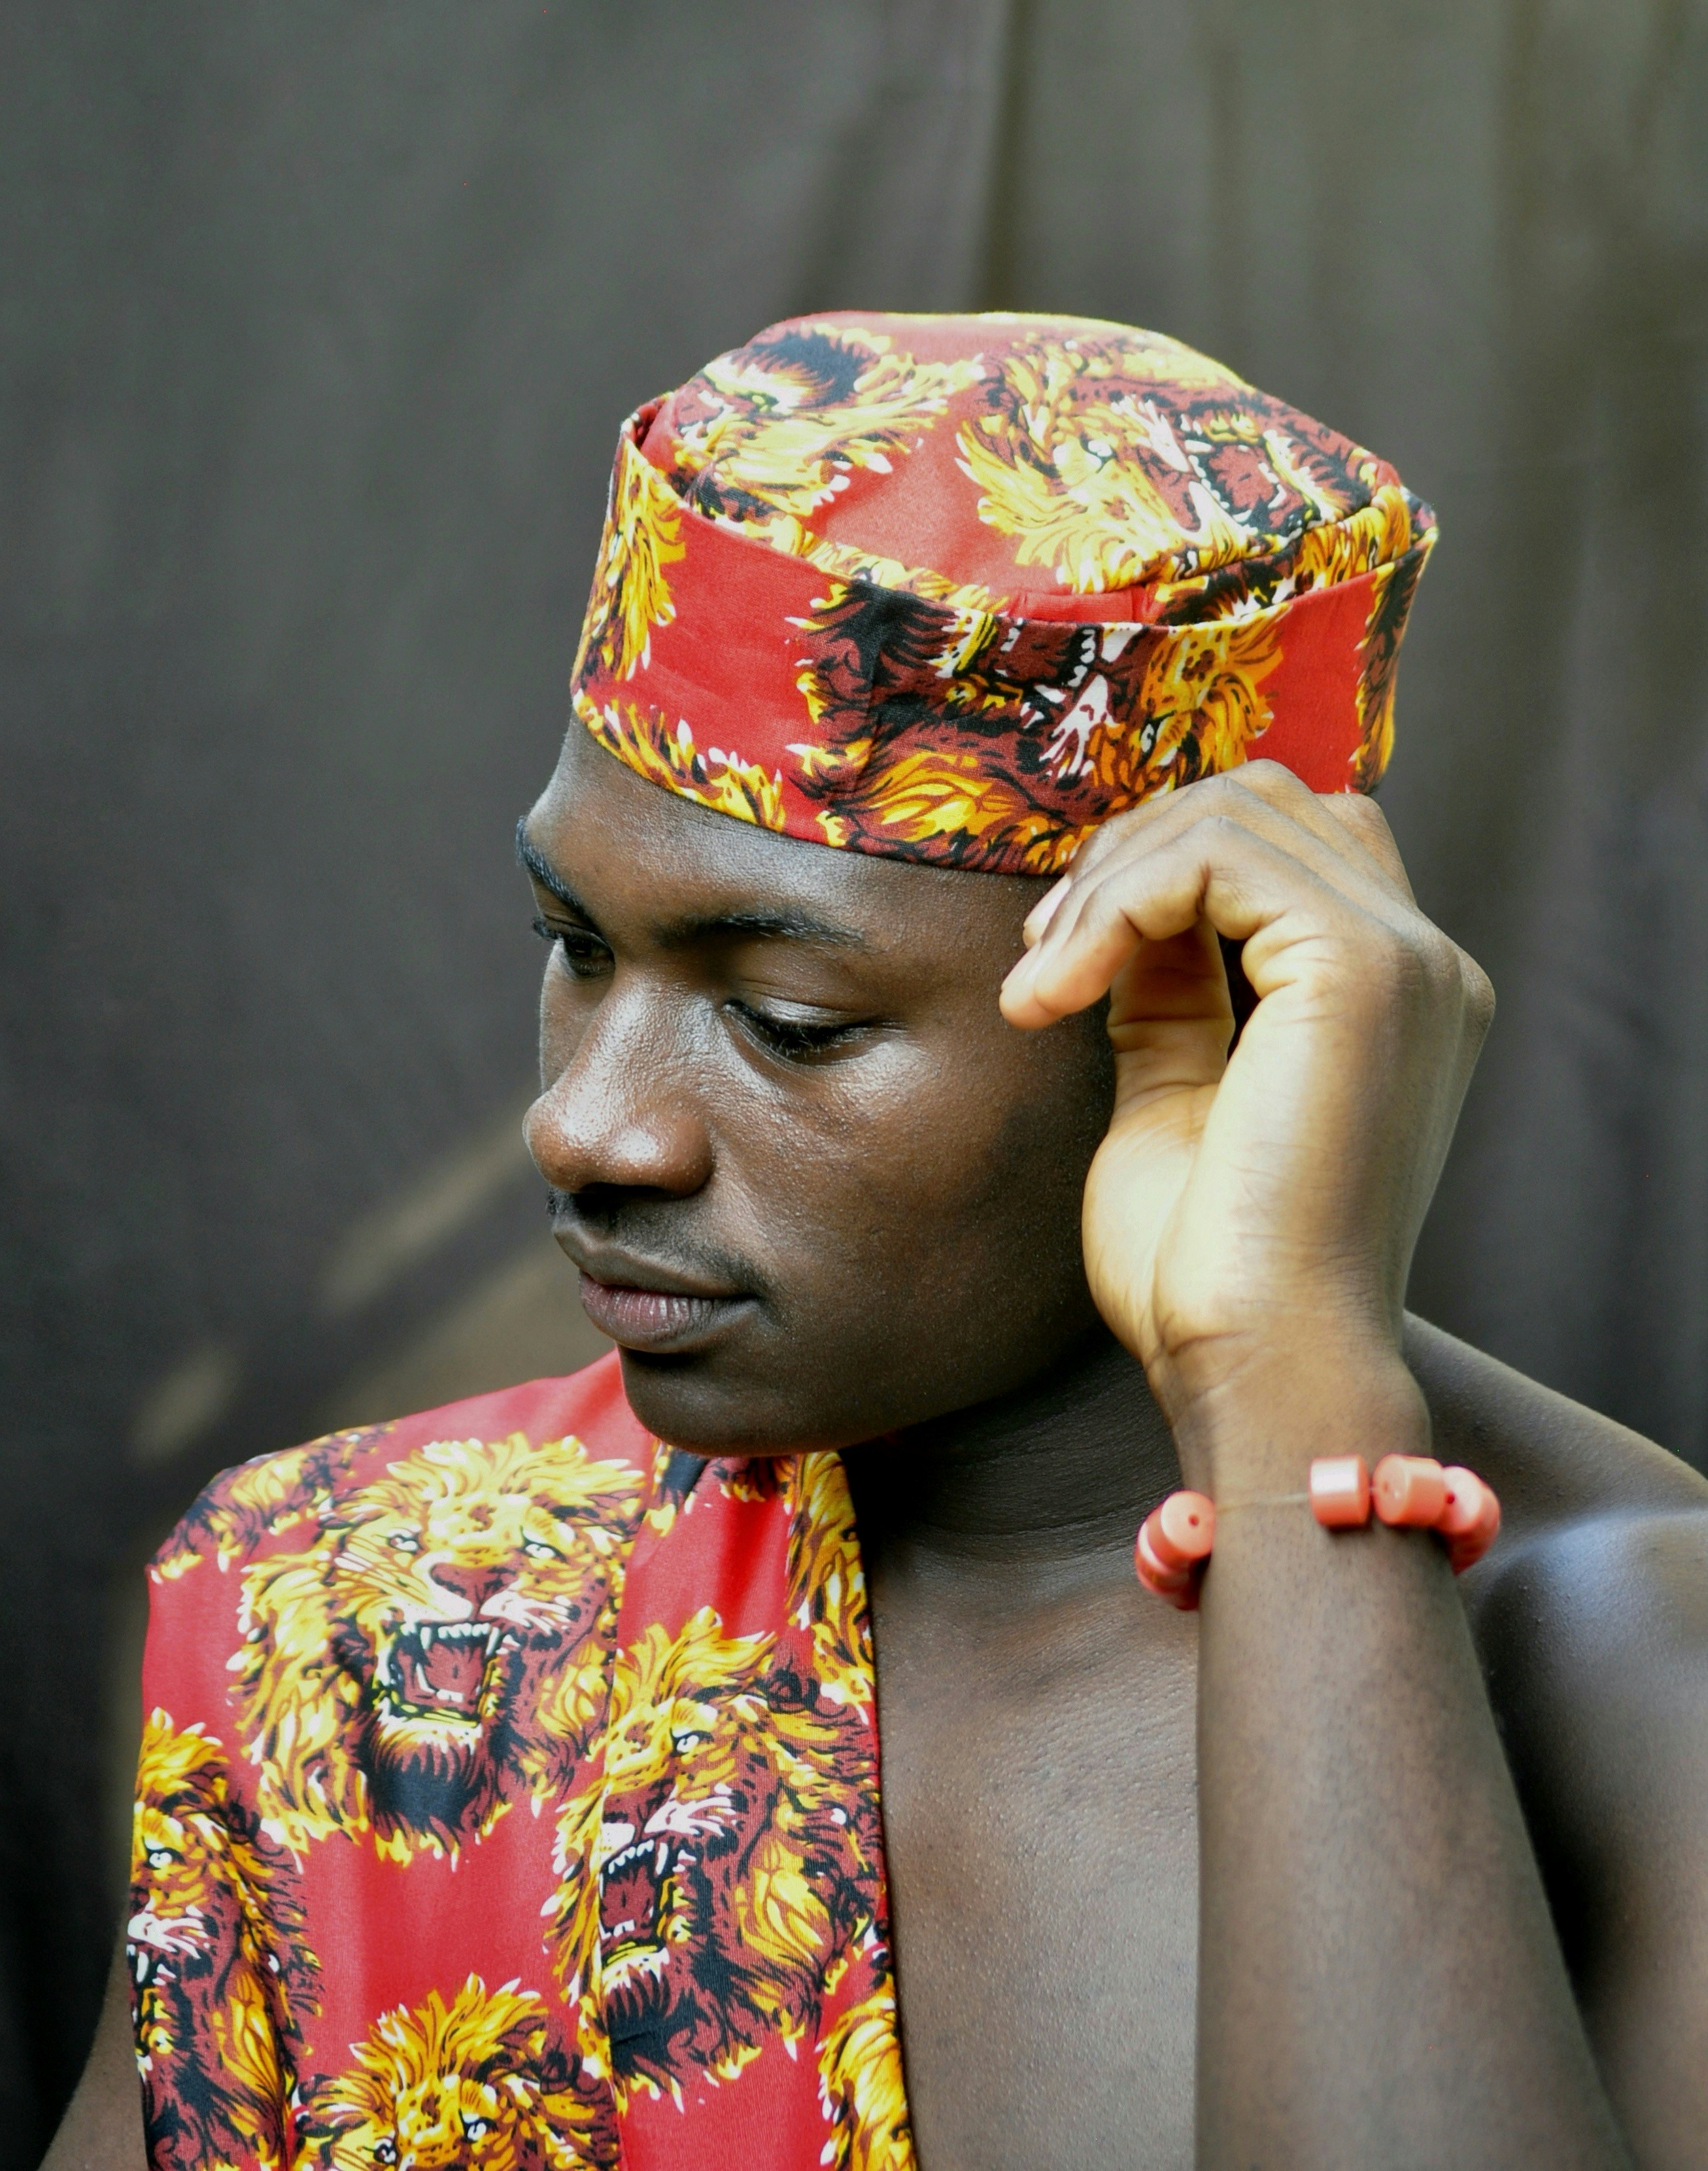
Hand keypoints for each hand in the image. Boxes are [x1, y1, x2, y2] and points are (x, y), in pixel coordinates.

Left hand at [1000, 763, 1492, 1477]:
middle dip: (1130, 853)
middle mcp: (1421, 964)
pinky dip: (1114, 903)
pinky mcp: (1360, 967)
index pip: (1286, 846)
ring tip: (1042, 982)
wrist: (1256, 1364)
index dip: (1158, 867)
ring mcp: (1405, 959)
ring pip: (1234, 812)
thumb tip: (1119, 912)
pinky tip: (1055, 991)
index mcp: (1389, 998)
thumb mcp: (1174, 1096)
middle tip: (1044, 955)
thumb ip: (1168, 995)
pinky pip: (1214, 855)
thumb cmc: (1211, 1272)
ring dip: (1109, 879)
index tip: (1060, 957)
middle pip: (1263, 802)